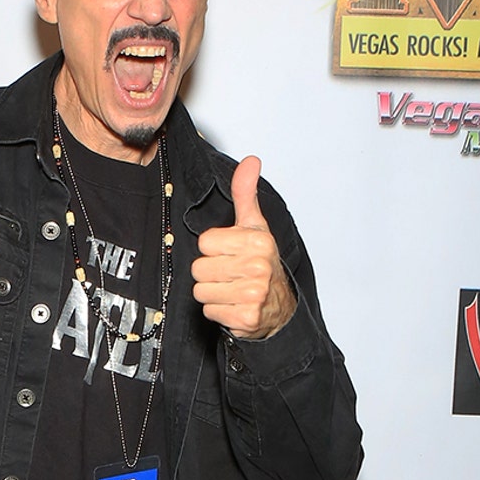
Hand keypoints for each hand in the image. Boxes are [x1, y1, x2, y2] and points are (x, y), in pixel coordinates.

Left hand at [191, 156, 295, 338]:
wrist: (280, 308)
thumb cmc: (262, 263)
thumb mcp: (255, 226)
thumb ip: (245, 193)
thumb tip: (251, 161)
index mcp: (258, 241)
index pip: (205, 242)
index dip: (214, 249)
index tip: (231, 253)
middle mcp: (258, 267)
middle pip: (199, 268)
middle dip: (211, 274)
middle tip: (231, 275)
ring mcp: (254, 294)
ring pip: (201, 291)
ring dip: (213, 294)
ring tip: (232, 290)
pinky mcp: (246, 318)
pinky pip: (209, 312)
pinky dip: (218, 312)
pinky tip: (234, 306)